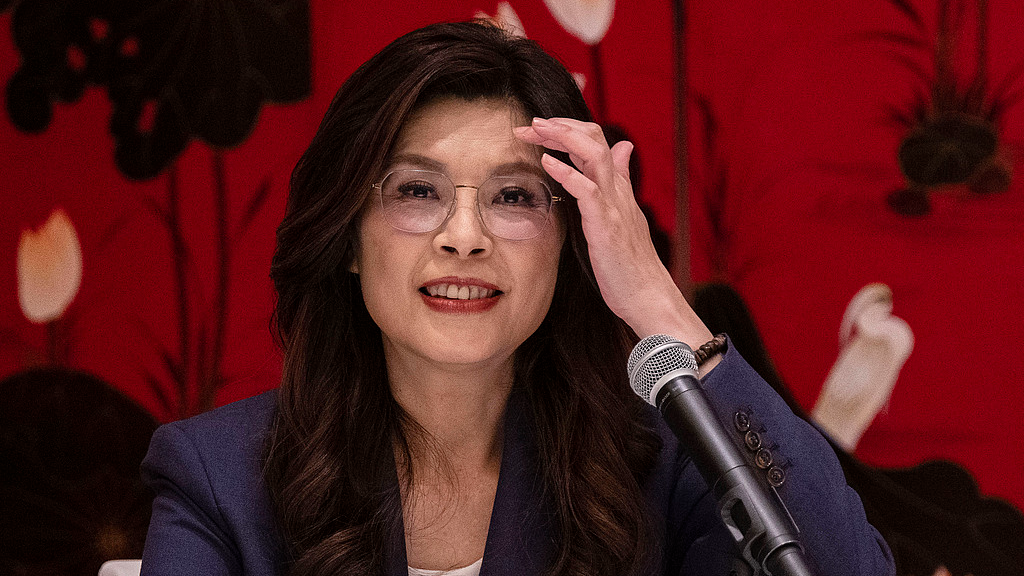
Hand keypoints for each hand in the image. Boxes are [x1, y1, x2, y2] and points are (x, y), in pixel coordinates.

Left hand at [514, 117, 712, 351]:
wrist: (649, 297)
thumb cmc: (631, 266)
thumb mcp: (624, 216)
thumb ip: (620, 181)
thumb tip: (624, 148)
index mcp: (618, 189)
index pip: (597, 142)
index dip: (568, 130)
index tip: (540, 130)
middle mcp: (617, 191)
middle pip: (594, 139)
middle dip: (560, 125)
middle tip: (529, 125)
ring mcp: (614, 206)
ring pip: (594, 154)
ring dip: (562, 137)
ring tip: (536, 130)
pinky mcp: (606, 225)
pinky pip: (587, 190)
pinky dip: (567, 172)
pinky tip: (547, 163)